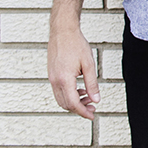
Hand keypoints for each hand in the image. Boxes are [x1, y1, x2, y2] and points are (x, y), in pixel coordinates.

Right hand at [47, 0, 98, 119]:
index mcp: (64, 79)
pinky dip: (68, 95)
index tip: (92, 115)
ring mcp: (51, 78)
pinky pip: (58, 91)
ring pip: (61, 99)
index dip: (83, 112)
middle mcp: (55, 81)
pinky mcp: (51, 74)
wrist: (62, 31)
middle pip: (65, 104)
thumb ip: (92, 83)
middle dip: (79, 109)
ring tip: (88, 98)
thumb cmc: (76, 44)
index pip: (73, 103)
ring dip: (74, 102)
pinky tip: (79, 90)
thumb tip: (95, 99)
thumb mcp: (88, 64)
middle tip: (92, 107)